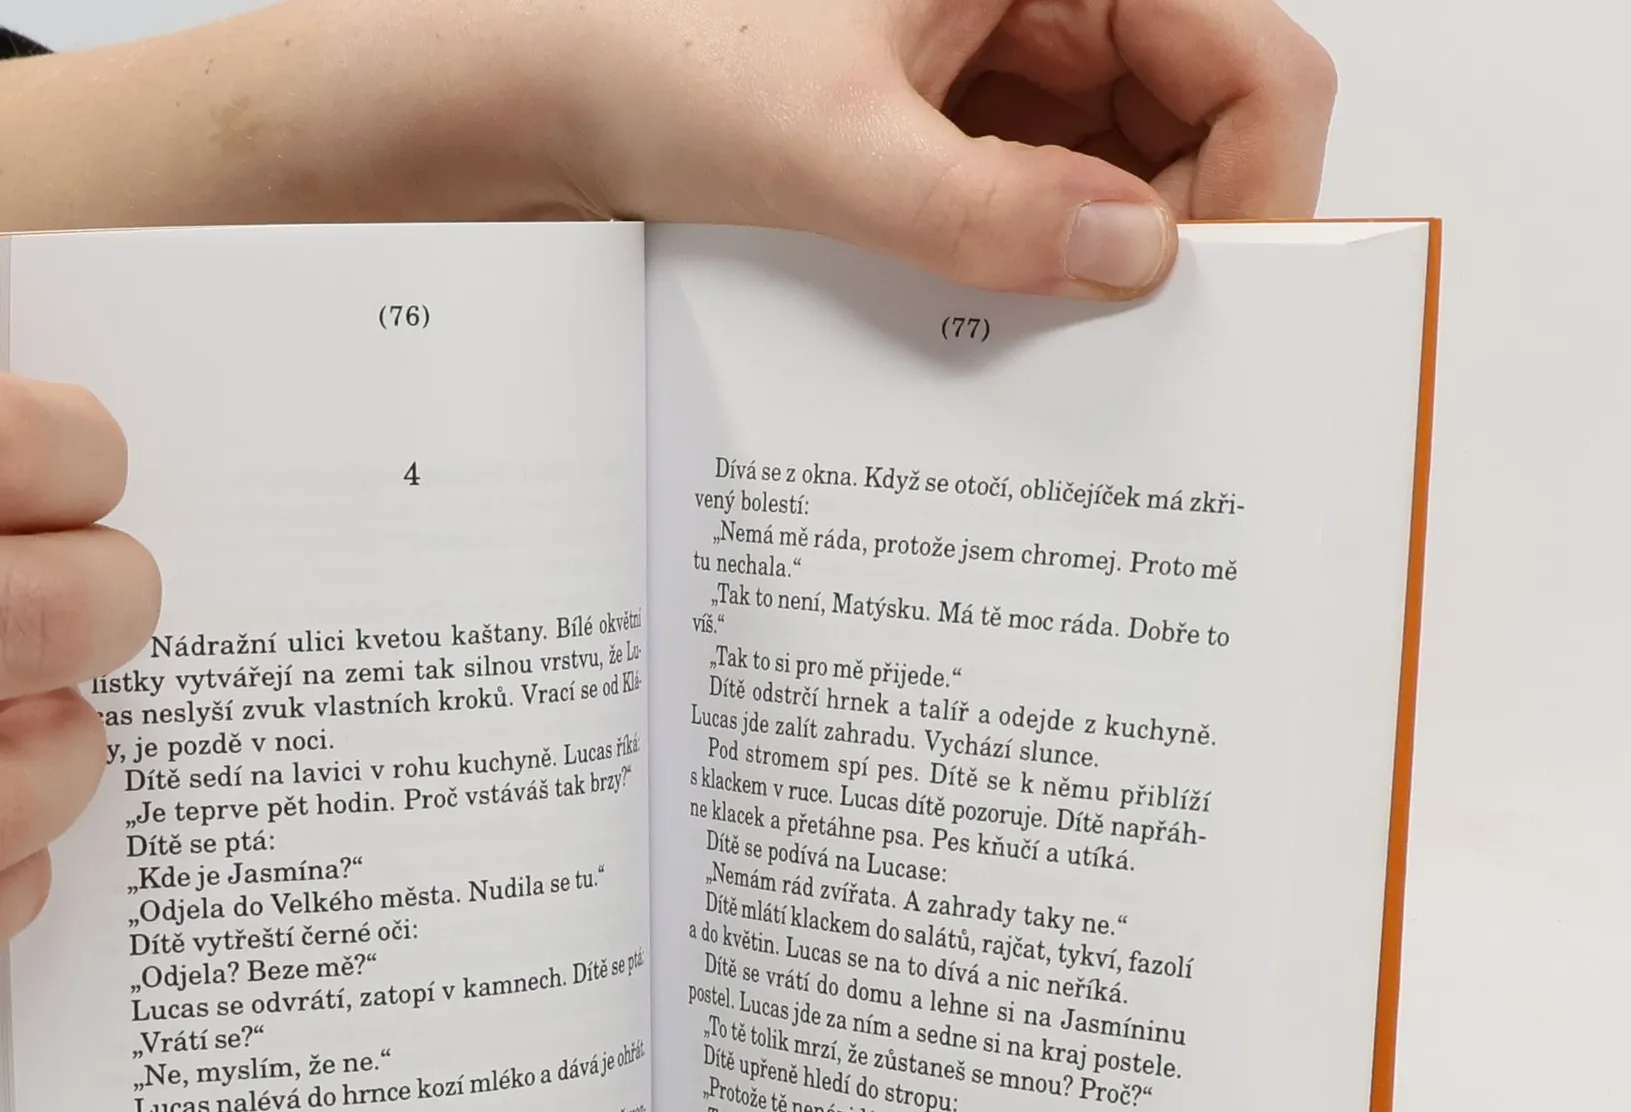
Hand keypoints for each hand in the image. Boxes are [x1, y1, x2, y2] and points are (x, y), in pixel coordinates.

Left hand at [561, 0, 1339, 293]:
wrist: (552, 92)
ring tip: (1053, 346)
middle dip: (1181, 239)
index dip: (1258, 189)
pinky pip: (1051, 198)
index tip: (1216, 308)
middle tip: (1130, 354)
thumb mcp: (828, 148)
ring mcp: (1013, 57)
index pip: (1248, 59)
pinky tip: (1004, 324)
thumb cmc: (655, 59)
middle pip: (1204, 123)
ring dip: (1104, 264)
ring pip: (1130, 172)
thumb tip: (1130, 258)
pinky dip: (1041, 265)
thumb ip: (980, 211)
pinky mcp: (967, 120)